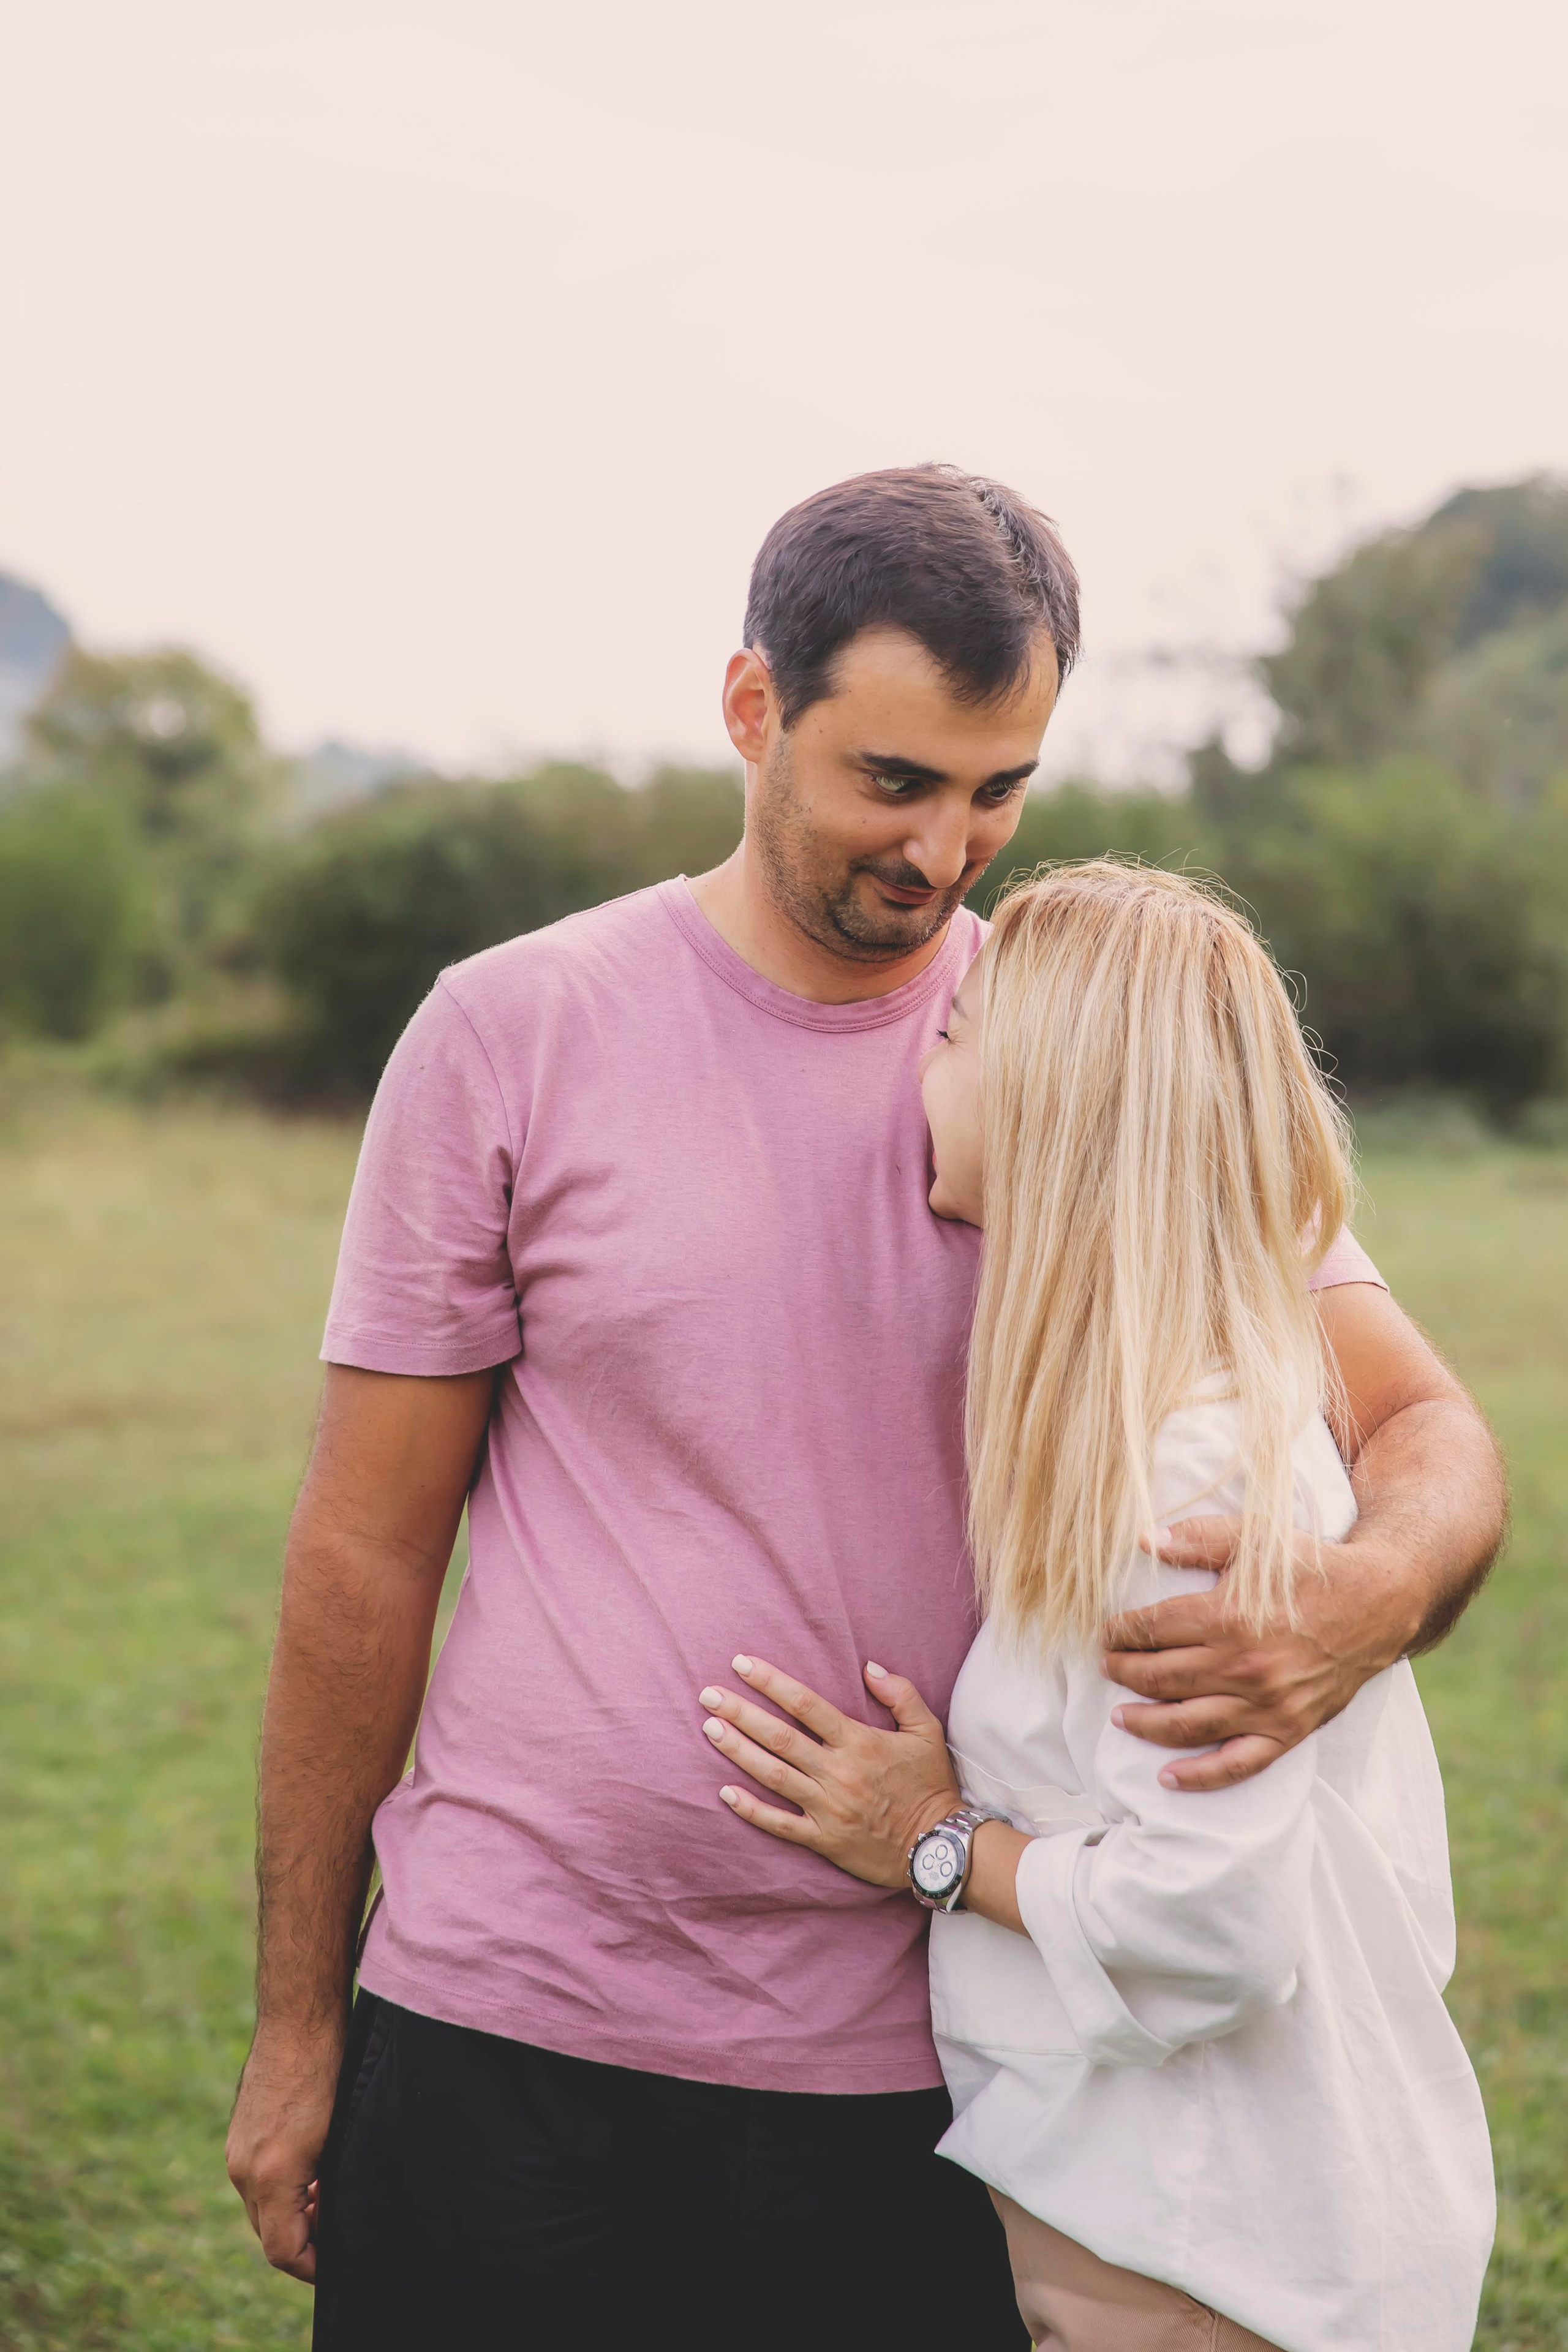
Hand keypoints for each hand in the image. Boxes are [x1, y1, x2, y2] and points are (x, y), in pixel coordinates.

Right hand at [225, 2020, 342, 2282]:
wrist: (298, 2017)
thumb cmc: (328, 2069)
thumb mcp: (339, 2136)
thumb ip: (328, 2186)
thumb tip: (329, 2215)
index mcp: (271, 2176)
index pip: (283, 2251)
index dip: (312, 2266)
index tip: (336, 2262)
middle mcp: (243, 2169)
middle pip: (269, 2234)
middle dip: (304, 2241)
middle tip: (339, 2227)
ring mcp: (236, 2150)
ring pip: (262, 2207)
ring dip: (292, 2213)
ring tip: (328, 2193)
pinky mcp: (238, 2133)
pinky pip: (255, 2179)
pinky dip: (280, 2188)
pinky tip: (312, 2167)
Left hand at [698, 1655, 959, 1888]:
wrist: (940, 1846)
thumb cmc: (931, 1784)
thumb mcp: (927, 1730)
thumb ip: (900, 1693)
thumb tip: (869, 1666)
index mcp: (859, 1742)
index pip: (806, 1704)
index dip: (771, 1682)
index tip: (742, 1663)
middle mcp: (839, 1773)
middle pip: (780, 1737)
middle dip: (741, 1713)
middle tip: (708, 1695)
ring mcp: (828, 1808)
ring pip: (774, 1776)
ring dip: (738, 1752)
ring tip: (710, 1729)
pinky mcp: (824, 1840)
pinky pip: (780, 1824)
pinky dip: (751, 1809)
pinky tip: (725, 1793)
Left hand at [1103, 1517, 1421, 1791]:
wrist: (1377, 1602)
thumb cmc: (1310, 1567)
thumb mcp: (1255, 1539)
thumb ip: (1198, 1538)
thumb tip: (1145, 1541)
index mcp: (1228, 1618)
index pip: (1152, 1630)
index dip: (1120, 1632)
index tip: (1105, 1632)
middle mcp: (1243, 1667)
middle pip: (1160, 1678)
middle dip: (1123, 1672)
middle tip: (1106, 1667)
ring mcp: (1266, 1705)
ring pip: (1186, 1724)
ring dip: (1144, 1722)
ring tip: (1120, 1715)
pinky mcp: (1288, 1731)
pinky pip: (1238, 1765)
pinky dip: (1199, 1776)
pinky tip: (1167, 1778)